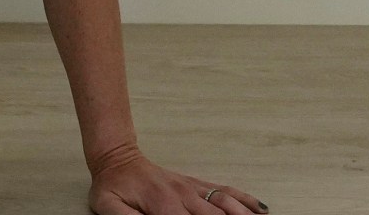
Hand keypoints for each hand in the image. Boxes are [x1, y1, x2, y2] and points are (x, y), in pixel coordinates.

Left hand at [87, 142, 266, 214]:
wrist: (117, 159)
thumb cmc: (112, 186)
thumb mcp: (108, 207)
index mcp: (164, 205)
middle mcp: (184, 196)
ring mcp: (193, 189)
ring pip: (226, 203)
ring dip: (244, 214)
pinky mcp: (197, 184)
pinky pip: (225, 190)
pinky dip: (245, 200)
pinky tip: (260, 209)